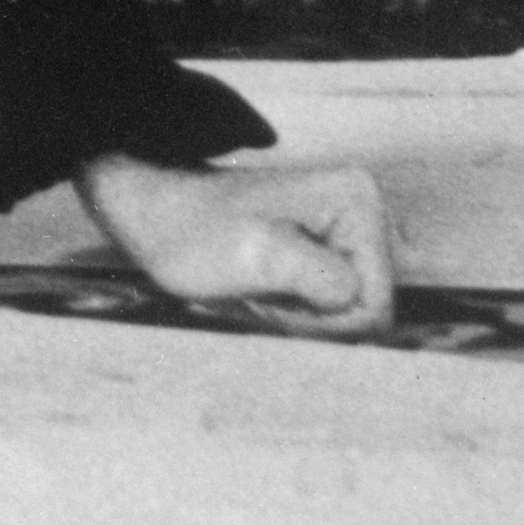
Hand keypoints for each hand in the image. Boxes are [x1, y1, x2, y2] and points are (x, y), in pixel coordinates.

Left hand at [78, 154, 393, 337]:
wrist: (149, 209)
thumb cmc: (188, 231)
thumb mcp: (250, 256)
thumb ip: (314, 276)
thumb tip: (368, 303)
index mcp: (357, 201)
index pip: (374, 307)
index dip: (323, 323)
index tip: (269, 295)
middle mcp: (362, 209)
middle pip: (364, 312)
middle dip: (309, 320)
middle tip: (256, 293)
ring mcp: (345, 228)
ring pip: (344, 315)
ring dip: (296, 318)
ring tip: (252, 288)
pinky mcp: (326, 247)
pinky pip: (326, 307)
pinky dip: (290, 311)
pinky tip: (257, 290)